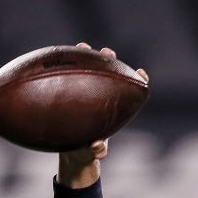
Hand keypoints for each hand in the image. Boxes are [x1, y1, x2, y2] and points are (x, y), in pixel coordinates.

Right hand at [55, 44, 150, 188]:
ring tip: (82, 46)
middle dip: (110, 61)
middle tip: (107, 52)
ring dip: (87, 57)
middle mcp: (103, 96)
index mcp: (115, 108)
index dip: (138, 80)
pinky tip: (55, 59)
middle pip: (110, 74)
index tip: (141, 74)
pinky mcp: (70, 91)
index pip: (132, 91)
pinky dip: (64, 67)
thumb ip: (97, 150)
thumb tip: (98, 146)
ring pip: (89, 71)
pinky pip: (67, 76)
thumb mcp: (92, 151)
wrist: (72, 150)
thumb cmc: (88, 149)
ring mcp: (86, 91)